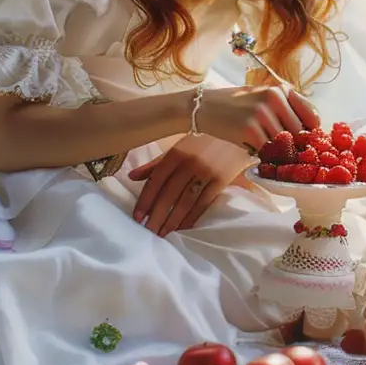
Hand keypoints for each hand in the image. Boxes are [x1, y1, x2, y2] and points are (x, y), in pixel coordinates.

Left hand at [126, 133, 251, 235]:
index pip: (155, 181)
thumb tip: (131, 177)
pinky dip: (192, 217)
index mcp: (175, 154)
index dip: (145, 201)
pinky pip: (203, 203)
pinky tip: (183, 227)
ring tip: (162, 234)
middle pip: (168, 195)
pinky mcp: (221, 180)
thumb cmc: (203, 139)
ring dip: (172, 221)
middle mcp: (189, 164)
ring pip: (185, 202)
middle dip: (156, 216)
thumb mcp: (178, 147)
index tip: (137, 218)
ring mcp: (206, 172)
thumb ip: (155, 163)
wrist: (235, 130)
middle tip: (147, 233)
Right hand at [195, 81, 317, 151]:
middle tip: (287, 152)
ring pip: (284, 143)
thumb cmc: (237, 103)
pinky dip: (265, 155)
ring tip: (268, 150)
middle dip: (295, 145)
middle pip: (299, 132)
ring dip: (279, 152)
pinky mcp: (249, 130)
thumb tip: (310, 130)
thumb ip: (286, 108)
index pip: (312, 115)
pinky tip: (256, 150)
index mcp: (281, 90)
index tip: (308, 142)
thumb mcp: (264, 96)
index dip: (312, 132)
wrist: (204, 106)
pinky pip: (267, 150)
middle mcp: (275, 99)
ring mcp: (262, 114)